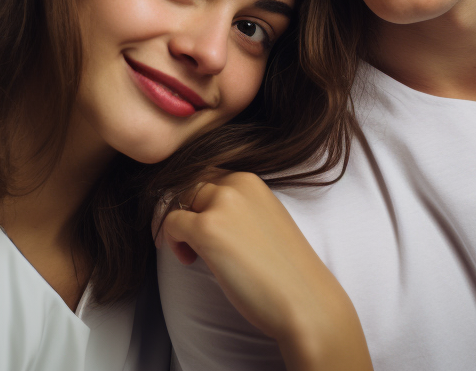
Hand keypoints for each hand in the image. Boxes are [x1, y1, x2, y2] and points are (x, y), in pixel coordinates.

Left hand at [158, 172, 372, 370]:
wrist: (305, 301)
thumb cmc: (286, 270)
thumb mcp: (265, 221)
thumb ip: (239, 208)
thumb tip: (204, 209)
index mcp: (252, 180)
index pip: (208, 175)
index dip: (199, 201)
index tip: (202, 225)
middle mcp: (237, 184)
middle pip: (190, 186)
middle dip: (187, 212)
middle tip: (194, 242)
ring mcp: (221, 204)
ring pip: (178, 201)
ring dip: (180, 226)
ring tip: (193, 253)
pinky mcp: (206, 228)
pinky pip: (170, 223)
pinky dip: (172, 242)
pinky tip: (190, 260)